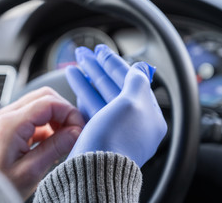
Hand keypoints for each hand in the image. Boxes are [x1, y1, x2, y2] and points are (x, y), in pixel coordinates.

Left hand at [0, 87, 84, 198]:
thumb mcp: (31, 171)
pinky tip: (51, 141)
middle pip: (44, 96)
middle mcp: (6, 115)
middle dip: (63, 111)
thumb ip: (55, 148)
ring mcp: (5, 118)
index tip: (80, 129)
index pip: (49, 102)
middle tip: (74, 131)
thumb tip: (76, 132)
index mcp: (10, 124)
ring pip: (39, 103)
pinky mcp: (7, 125)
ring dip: (55, 117)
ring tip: (64, 137)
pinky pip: (32, 114)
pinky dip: (46, 123)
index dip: (69, 113)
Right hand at [65, 45, 166, 166]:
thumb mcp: (133, 103)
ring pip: (99, 97)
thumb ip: (137, 83)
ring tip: (73, 65)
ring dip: (86, 79)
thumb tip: (140, 69)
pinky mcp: (98, 135)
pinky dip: (83, 95)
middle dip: (97, 68)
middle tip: (83, 54)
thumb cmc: (117, 139)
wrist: (96, 169)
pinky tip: (77, 84)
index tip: (101, 51)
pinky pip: (91, 110)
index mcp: (148, 116)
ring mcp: (114, 129)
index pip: (132, 81)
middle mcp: (132, 123)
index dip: (115, 64)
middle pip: (113, 87)